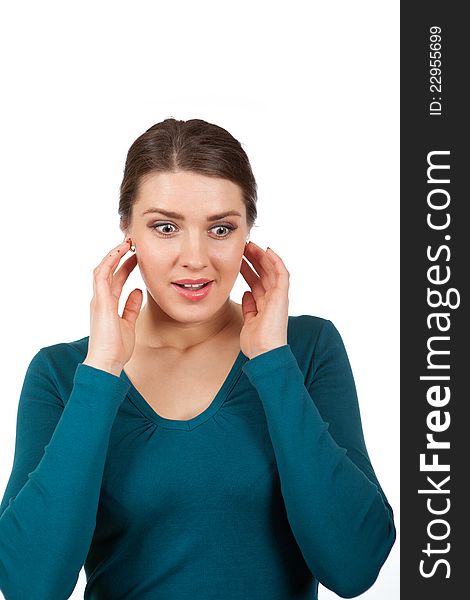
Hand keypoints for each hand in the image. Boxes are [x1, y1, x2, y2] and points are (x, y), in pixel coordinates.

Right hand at [83, 239, 142, 375]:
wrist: (106, 362)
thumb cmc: (116, 348)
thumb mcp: (129, 324)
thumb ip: (131, 307)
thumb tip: (138, 291)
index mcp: (107, 305)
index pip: (116, 279)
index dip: (125, 266)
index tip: (136, 256)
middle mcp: (101, 299)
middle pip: (109, 271)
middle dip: (119, 256)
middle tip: (132, 243)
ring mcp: (99, 299)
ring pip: (103, 269)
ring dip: (114, 254)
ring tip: (126, 242)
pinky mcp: (100, 301)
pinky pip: (102, 275)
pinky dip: (110, 262)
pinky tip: (119, 252)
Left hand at [239, 241, 288, 359]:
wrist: (264, 352)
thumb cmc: (256, 342)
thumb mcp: (249, 321)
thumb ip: (249, 307)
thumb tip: (246, 294)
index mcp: (265, 305)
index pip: (257, 282)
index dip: (249, 270)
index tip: (239, 259)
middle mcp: (273, 299)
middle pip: (264, 274)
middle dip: (254, 259)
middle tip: (243, 247)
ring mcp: (278, 297)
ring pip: (271, 270)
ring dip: (261, 257)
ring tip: (251, 245)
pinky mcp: (282, 296)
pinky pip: (282, 274)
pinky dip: (276, 261)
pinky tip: (268, 251)